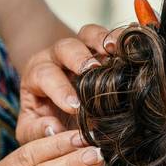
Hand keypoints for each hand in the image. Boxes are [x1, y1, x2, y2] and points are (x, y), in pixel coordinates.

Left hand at [16, 24, 117, 142]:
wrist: (59, 98)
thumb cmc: (47, 114)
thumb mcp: (32, 127)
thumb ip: (36, 131)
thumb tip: (53, 128)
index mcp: (39, 75)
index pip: (45, 76)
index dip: (60, 89)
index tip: (75, 107)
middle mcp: (59, 58)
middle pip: (65, 48)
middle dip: (79, 58)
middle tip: (92, 70)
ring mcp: (83, 48)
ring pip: (89, 34)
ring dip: (102, 40)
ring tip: (114, 51)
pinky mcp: (104, 46)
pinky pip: (112, 35)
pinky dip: (123, 38)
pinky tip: (133, 47)